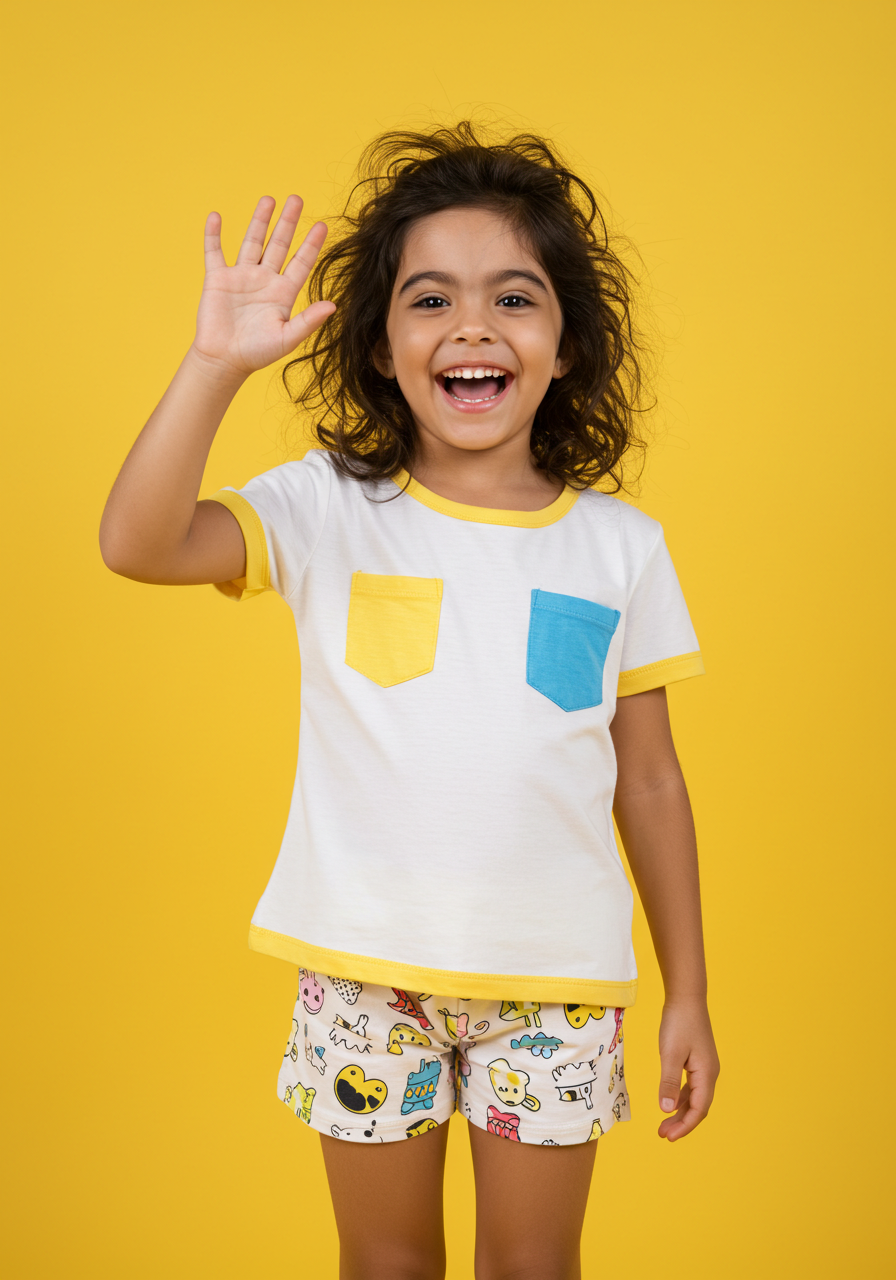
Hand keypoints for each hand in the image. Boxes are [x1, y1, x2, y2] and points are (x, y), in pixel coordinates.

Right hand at [191, 195, 335, 381]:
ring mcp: (241, 277)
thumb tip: (332, 305)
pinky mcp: (218, 279)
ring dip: (259, 221)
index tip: (322, 225)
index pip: (301, 263)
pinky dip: (213, 235)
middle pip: (278, 244)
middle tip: (297, 198)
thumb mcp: (287, 337)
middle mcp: (264, 280)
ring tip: (269, 199)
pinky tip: (216, 217)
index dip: (311, 244)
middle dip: (287, 222)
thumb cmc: (257, 353)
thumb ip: (308, 321)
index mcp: (283, 293)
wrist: (224, 360)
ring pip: (251, 242)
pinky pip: (214, 252)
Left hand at [656, 999, 719, 1140]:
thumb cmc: (679, 1023)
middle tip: (663, 1135)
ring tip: (664, 1124)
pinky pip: (691, 1086)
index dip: (684, 1126)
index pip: (698, 1109)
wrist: (686, 997)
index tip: (668, 1137)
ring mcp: (705, 1067)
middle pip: (698, 1107)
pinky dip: (680, 1097)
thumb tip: (666, 1110)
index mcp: (706, 1074)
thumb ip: (668, 1082)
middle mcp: (710, 1073)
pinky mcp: (698, 1060)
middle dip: (682, 1123)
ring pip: (694, 1097)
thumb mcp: (670, 1054)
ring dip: (680, 1111)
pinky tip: (669, 1101)